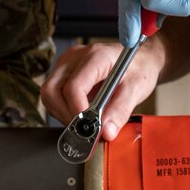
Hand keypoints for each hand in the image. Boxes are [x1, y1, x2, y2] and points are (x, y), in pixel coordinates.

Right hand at [42, 40, 161, 140]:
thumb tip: (105, 132)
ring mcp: (67, 64)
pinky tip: (82, 113)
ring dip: (63, 113)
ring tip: (85, 120)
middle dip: (65, 114)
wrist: (140, 59)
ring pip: (49, 94)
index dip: (77, 111)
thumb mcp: (137, 89)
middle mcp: (75, 57)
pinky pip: (53, 95)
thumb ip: (121, 111)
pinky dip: (63, 109)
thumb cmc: (139, 68)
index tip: (89, 127)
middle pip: (52, 90)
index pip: (73, 87)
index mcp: (96, 57)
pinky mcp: (64, 72)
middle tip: (84, 128)